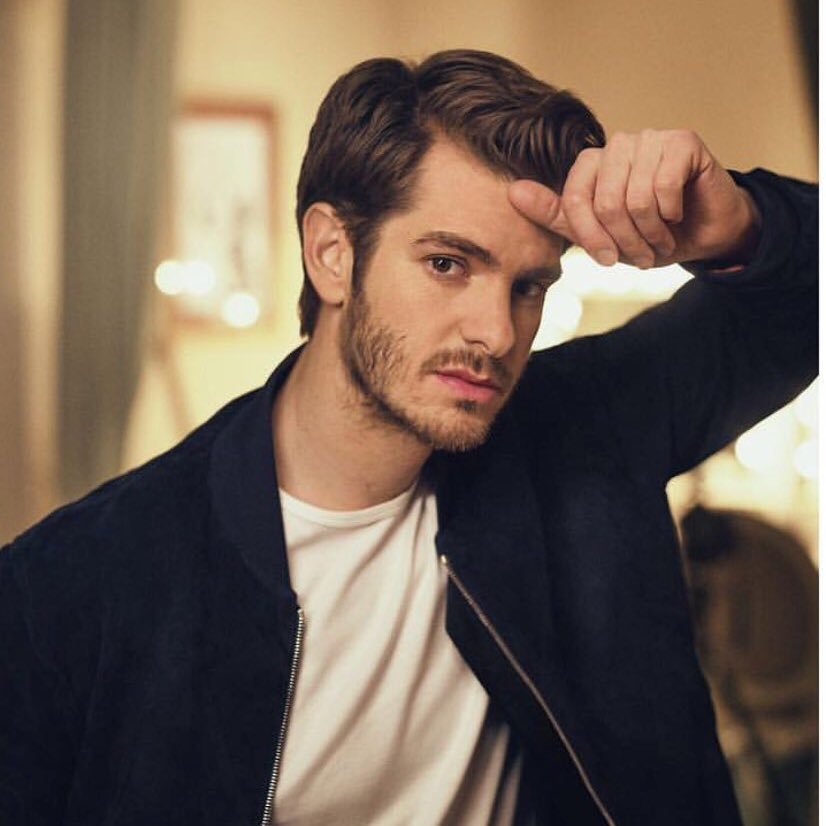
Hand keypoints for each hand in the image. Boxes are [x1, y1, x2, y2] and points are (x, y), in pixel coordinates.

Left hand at [508, 129, 760, 268]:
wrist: (702, 235)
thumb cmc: (647, 233)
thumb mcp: (597, 233)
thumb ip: (556, 214)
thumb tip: (512, 192)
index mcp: (593, 165)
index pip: (574, 199)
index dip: (590, 236)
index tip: (606, 259)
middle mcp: (619, 145)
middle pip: (605, 201)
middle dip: (624, 240)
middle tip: (641, 255)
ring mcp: (651, 138)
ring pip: (635, 197)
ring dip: (650, 232)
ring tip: (660, 240)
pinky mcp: (683, 141)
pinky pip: (664, 185)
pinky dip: (671, 212)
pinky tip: (678, 214)